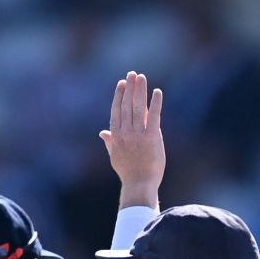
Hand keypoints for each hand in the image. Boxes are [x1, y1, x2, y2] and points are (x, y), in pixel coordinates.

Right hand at [102, 71, 164, 207]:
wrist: (139, 185)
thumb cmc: (128, 172)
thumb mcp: (115, 156)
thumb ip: (110, 142)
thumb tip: (102, 132)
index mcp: (116, 135)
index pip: (116, 110)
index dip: (119, 95)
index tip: (122, 83)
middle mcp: (125, 132)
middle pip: (127, 105)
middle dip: (129, 88)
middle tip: (133, 74)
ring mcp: (138, 135)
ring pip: (138, 107)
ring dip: (139, 90)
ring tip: (141, 77)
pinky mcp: (152, 138)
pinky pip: (154, 117)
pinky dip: (155, 103)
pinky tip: (157, 92)